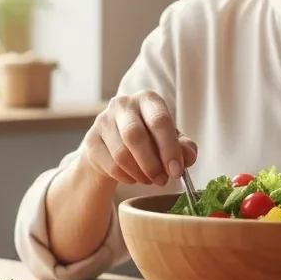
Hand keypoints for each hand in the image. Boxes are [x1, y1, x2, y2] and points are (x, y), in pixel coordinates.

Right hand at [80, 91, 197, 187]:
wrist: (115, 147)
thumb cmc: (150, 140)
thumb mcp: (171, 140)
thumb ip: (184, 147)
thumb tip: (189, 157)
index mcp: (147, 99)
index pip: (159, 120)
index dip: (169, 148)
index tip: (176, 171)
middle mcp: (123, 104)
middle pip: (135, 136)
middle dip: (152, 164)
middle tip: (163, 181)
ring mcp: (103, 121)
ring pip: (121, 154)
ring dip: (140, 173)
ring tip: (150, 179)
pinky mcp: (91, 141)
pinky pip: (111, 165)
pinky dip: (126, 178)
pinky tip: (134, 177)